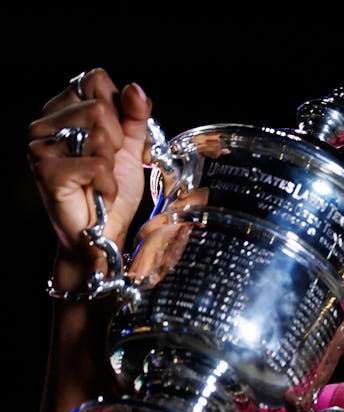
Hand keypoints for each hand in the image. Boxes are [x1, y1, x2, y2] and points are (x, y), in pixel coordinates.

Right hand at [27, 68, 152, 285]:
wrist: (102, 232)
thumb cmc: (111, 191)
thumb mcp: (131, 148)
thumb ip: (135, 116)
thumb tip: (136, 89)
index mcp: (64, 109)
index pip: (95, 80)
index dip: (119, 111)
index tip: (117, 141)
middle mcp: (45, 122)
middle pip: (99, 106)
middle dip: (116, 142)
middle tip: (106, 166)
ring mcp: (40, 144)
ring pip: (99, 132)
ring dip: (111, 164)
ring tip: (99, 180)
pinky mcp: (45, 168)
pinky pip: (96, 164)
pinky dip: (107, 184)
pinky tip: (97, 193)